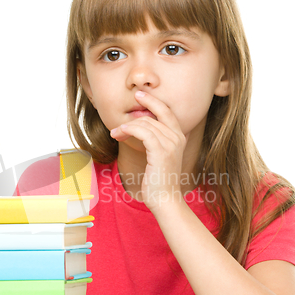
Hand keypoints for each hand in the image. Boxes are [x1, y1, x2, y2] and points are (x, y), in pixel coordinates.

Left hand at [110, 90, 187, 212]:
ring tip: (115, 133)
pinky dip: (129, 130)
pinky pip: (143, 132)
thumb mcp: (159, 157)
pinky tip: (120, 133)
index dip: (153, 101)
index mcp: (180, 137)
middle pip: (153, 116)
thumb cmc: (159, 181)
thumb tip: (140, 130)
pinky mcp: (161, 151)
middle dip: (135, 115)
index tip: (140, 95)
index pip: (167, 111)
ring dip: (127, 127)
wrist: (165, 200)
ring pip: (145, 124)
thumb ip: (155, 142)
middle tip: (120, 119)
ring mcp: (171, 144)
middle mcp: (177, 138)